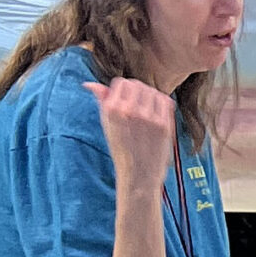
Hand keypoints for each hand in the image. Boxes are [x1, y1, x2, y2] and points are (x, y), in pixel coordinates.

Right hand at [86, 76, 178, 192]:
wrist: (139, 174)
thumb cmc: (122, 149)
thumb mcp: (106, 124)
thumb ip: (102, 101)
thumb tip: (90, 84)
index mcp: (112, 109)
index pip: (121, 82)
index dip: (123, 90)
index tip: (125, 100)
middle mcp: (130, 111)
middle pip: (137, 84)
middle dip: (137, 91)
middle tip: (137, 105)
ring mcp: (149, 118)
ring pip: (152, 91)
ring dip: (150, 96)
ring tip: (147, 109)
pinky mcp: (164, 125)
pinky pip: (165, 101)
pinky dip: (162, 103)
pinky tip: (157, 113)